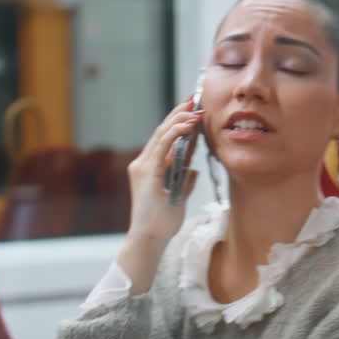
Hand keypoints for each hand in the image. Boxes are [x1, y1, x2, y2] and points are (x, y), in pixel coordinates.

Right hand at [119, 97, 205, 292]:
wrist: (150, 239)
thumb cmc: (162, 223)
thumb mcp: (178, 197)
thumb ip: (183, 180)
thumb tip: (193, 169)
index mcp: (149, 167)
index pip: (165, 138)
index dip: (179, 122)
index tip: (194, 110)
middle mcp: (143, 163)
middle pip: (162, 131)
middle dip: (180, 113)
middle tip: (196, 99)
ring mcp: (143, 166)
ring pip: (162, 134)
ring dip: (180, 119)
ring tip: (196, 108)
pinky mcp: (147, 172)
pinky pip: (162, 146)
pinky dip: (176, 132)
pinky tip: (189, 124)